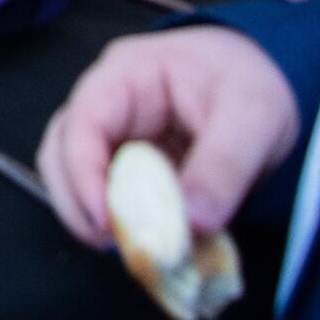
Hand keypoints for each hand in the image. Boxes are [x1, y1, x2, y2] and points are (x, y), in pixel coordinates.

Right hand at [37, 27, 299, 248]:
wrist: (258, 78)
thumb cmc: (248, 80)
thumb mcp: (255, 115)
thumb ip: (225, 166)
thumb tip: (193, 222)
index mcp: (128, 73)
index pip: (84, 119)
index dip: (84, 172)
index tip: (108, 221)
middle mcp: (107, 102)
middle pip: (61, 150)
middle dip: (78, 202)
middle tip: (115, 243)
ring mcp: (111, 134)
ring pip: (69, 174)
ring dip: (88, 215)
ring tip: (126, 246)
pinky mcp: (124, 163)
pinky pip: (102, 192)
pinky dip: (114, 220)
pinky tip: (142, 238)